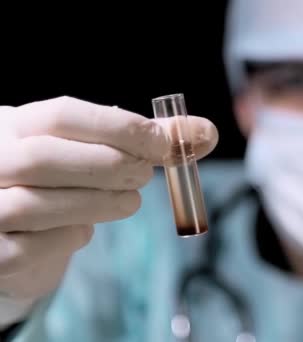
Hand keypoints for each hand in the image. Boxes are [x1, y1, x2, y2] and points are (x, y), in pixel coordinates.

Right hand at [0, 96, 217, 325]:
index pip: (61, 115)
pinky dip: (69, 238)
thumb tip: (207, 133)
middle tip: (145, 175)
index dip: (118, 126)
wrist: (13, 224)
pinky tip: (85, 229)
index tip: (163, 142)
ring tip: (129, 202)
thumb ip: (147, 140)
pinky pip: (32, 247)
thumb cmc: (61, 177)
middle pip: (44, 158)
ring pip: (37, 205)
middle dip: (109, 166)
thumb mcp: (93, 148)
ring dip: (98, 203)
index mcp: (14, 124)